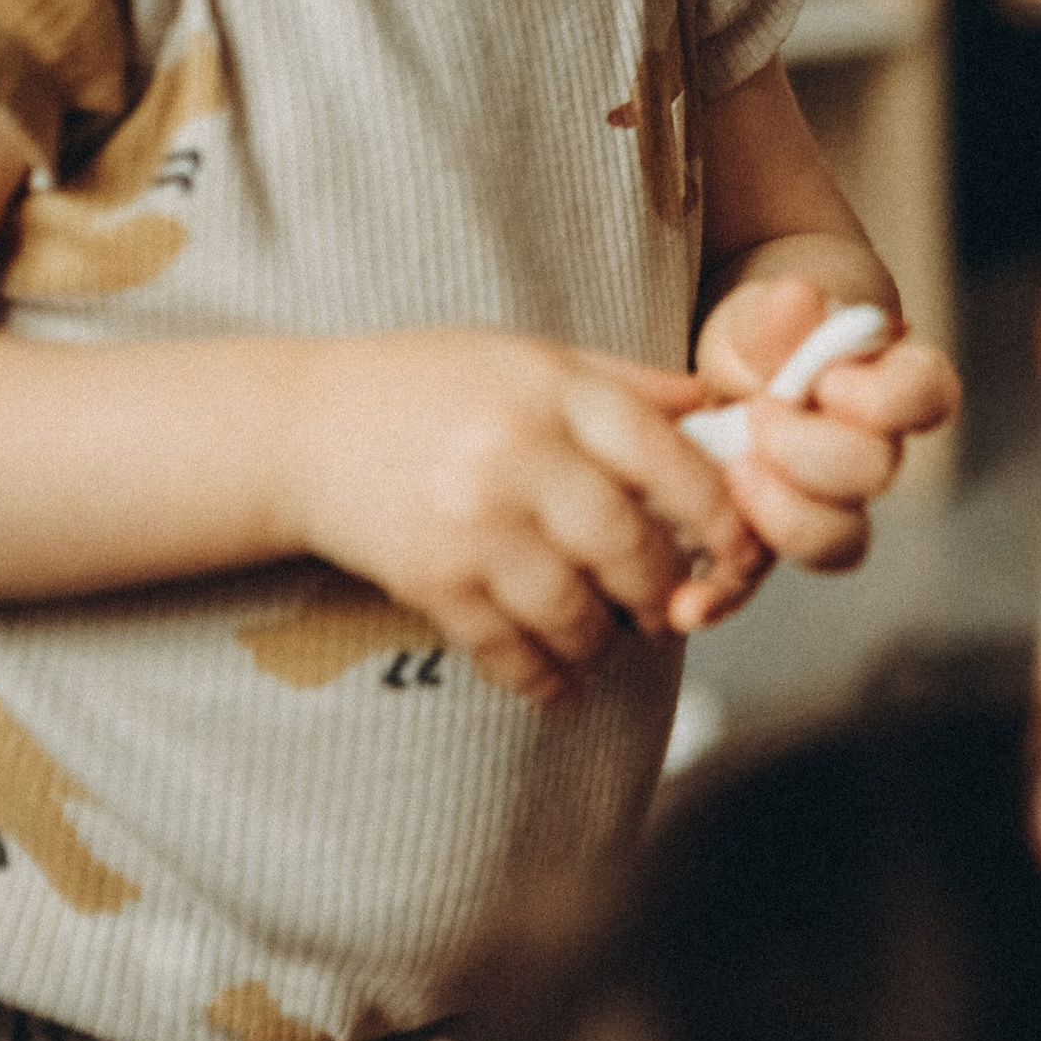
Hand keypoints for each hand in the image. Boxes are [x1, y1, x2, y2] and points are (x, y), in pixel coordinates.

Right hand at [288, 331, 764, 701]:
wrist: (303, 429)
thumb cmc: (427, 387)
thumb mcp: (529, 357)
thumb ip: (624, 385)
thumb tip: (719, 410)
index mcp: (555, 391)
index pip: (670, 461)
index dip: (722, 517)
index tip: (738, 550)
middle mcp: (519, 456)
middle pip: (634, 550)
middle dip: (668, 593)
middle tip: (674, 606)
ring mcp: (474, 525)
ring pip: (580, 614)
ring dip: (610, 644)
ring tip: (615, 641)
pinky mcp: (433, 583)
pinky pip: (512, 653)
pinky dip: (546, 679)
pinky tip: (561, 682)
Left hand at [685, 276, 960, 607]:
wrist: (726, 363)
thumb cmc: (765, 328)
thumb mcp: (767, 311)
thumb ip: (783, 314)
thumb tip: (798, 297)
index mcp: (893, 384)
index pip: (928, 397)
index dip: (883, 402)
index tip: (827, 381)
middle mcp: (872, 451)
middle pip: (876, 474)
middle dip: (813, 451)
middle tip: (757, 418)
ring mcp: (826, 504)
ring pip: (838, 541)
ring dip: (782, 516)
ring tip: (730, 472)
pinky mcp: (767, 539)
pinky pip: (757, 582)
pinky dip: (722, 596)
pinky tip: (690, 602)